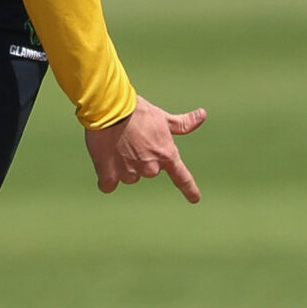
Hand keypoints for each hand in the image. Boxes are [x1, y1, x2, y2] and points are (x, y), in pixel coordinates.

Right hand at [84, 96, 206, 202]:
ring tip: (116, 144)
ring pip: (128, 176)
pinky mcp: (110, 176)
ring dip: (122, 165)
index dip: (190, 190)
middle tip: (131, 141)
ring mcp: (130, 173)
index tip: (195, 199)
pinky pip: (109, 184)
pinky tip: (104, 159)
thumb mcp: (162, 117)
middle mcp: (151, 168)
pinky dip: (107, 175)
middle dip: (140, 159)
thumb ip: (183, 123)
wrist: (110, 109)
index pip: (182, 178)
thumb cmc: (137, 110)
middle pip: (147, 171)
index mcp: (166, 155)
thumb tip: (202, 114)